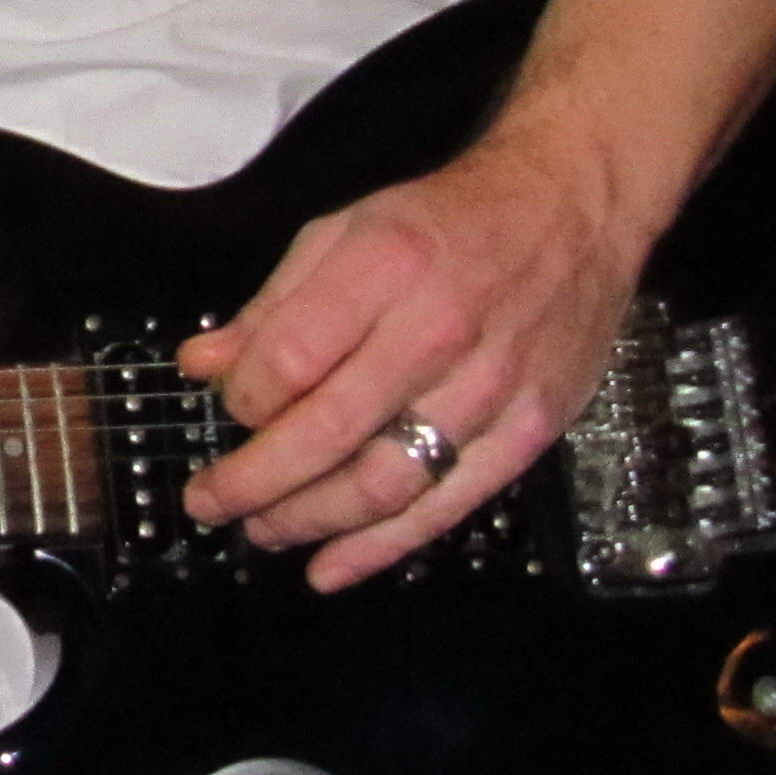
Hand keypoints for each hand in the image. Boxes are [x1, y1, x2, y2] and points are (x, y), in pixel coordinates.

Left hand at [173, 129, 646, 590]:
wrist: (573, 207)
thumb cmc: (452, 220)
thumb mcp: (347, 232)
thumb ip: (273, 304)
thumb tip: (202, 365)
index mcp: (387, 268)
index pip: (291, 359)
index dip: (244, 399)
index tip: (230, 408)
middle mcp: (440, 331)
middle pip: (328, 431)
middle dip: (253, 480)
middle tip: (209, 502)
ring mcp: (491, 387)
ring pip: (384, 482)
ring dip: (308, 519)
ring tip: (260, 530)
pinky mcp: (530, 428)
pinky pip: (447, 505)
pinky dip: (382, 547)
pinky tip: (330, 567)